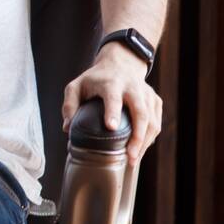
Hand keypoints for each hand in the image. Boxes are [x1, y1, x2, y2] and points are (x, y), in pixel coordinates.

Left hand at [60, 42, 162, 166]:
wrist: (121, 63)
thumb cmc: (95, 79)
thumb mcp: (76, 86)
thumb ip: (70, 105)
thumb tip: (67, 128)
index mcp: (111, 83)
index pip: (113, 98)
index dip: (112, 112)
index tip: (111, 127)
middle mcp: (133, 88)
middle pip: (141, 112)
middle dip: (137, 136)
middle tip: (130, 156)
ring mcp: (147, 94)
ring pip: (152, 121)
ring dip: (144, 142)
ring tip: (133, 160)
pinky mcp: (155, 101)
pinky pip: (156, 123)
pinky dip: (149, 139)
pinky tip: (139, 150)